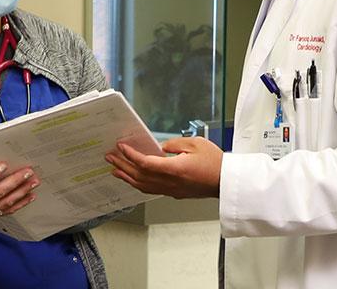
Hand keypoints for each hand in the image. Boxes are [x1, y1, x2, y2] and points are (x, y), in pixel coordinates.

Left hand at [106, 137, 221, 198]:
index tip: (121, 147)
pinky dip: (138, 184)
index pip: (144, 163)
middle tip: (110, 157)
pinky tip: (134, 180)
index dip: (130, 155)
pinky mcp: (175, 193)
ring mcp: (171, 190)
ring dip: (127, 177)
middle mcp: (170, 182)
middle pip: (139, 175)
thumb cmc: (215, 163)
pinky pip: (151, 190)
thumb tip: (159, 148)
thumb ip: (174, 144)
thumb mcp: (195, 143)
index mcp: (174, 169)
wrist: (226, 181)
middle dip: (122, 165)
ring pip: (143, 186)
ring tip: (115, 170)